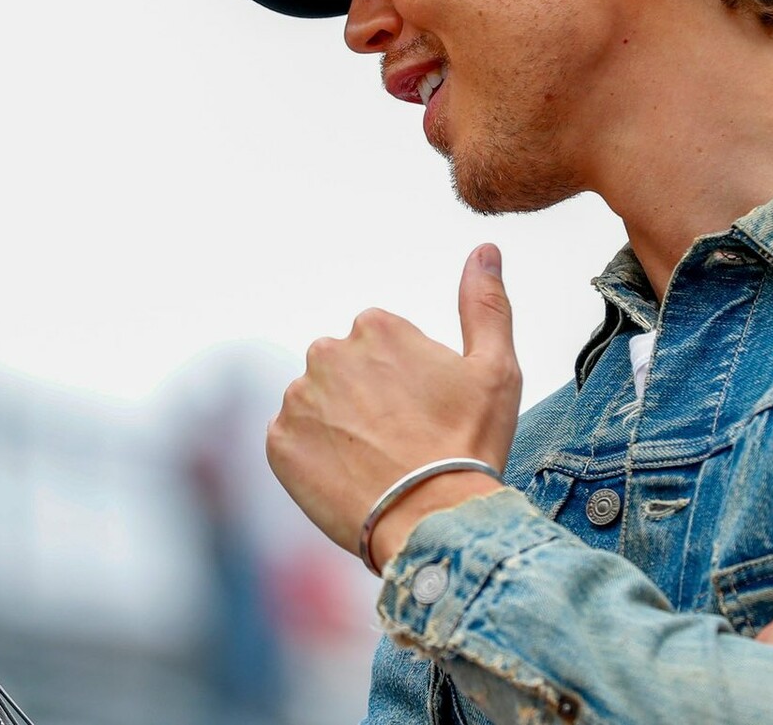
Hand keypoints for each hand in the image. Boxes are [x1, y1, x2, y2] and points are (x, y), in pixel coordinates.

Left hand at [267, 244, 521, 565]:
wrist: (433, 521)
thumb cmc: (468, 445)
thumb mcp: (495, 368)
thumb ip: (485, 303)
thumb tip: (485, 250)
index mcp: (374, 327)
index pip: (379, 345)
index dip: (404, 383)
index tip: (422, 413)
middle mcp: (326, 352)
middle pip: (343, 373)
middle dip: (365, 400)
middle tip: (399, 442)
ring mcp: (298, 398)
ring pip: (316, 407)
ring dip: (337, 428)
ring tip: (375, 463)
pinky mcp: (278, 443)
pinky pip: (292, 442)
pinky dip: (313, 459)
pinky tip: (347, 477)